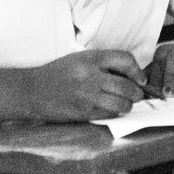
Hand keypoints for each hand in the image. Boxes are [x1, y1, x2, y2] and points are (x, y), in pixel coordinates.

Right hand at [28, 49, 146, 121]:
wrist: (33, 91)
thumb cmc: (58, 73)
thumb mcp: (79, 59)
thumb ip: (103, 63)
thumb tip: (130, 75)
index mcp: (91, 58)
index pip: (126, 59)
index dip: (138, 70)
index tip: (140, 78)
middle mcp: (91, 76)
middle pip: (128, 86)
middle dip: (137, 93)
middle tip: (137, 94)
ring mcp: (88, 96)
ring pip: (123, 103)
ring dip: (128, 105)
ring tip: (125, 103)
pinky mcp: (84, 112)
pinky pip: (110, 114)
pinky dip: (115, 113)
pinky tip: (111, 109)